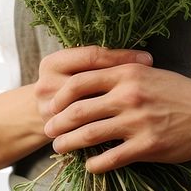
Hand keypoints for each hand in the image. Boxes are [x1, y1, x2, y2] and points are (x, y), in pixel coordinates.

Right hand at [35, 45, 150, 124]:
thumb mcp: (75, 69)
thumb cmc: (69, 87)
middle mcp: (45, 85)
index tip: (147, 60)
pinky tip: (127, 130)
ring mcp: (48, 112)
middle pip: (90, 83)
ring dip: (115, 108)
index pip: (92, 56)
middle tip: (149, 86)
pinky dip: (107, 130)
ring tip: (143, 107)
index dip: (121, 57)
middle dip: (121, 84)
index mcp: (53, 63)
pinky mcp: (54, 134)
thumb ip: (98, 63)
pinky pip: (85, 131)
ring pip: (87, 109)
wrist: (41, 116)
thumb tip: (144, 60)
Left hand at [39, 46, 190, 172]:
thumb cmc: (181, 92)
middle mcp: (129, 95)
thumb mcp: (150, 73)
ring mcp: (137, 122)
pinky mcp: (147, 146)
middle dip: (58, 122)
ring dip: (69, 144)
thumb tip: (90, 84)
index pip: (80, 82)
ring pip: (89, 134)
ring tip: (59, 148)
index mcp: (127, 73)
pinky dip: (94, 163)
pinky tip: (89, 165)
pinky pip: (111, 158)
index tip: (52, 106)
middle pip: (78, 110)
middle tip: (48, 130)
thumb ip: (121, 76)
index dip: (60, 96)